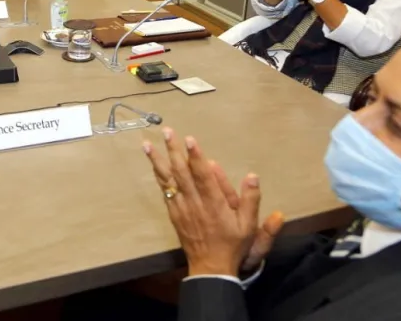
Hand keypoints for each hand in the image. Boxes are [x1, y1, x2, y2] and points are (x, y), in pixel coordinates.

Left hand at [143, 128, 283, 276]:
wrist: (211, 267)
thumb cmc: (232, 245)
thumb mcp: (248, 226)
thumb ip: (250, 200)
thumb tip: (253, 176)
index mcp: (214, 204)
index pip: (203, 176)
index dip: (196, 157)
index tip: (189, 139)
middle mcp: (195, 203)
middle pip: (182, 172)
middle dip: (173, 150)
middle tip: (167, 131)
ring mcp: (181, 208)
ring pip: (169, 180)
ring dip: (158, 160)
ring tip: (148, 144)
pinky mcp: (174, 213)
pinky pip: (165, 191)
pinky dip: (159, 176)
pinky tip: (154, 165)